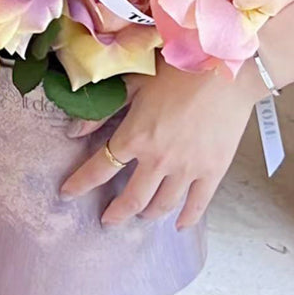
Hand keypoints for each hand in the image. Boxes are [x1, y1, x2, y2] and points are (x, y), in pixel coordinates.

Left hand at [59, 56, 266, 229]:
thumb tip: (74, 131)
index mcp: (135, 136)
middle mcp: (158, 160)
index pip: (99, 169)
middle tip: (108, 219)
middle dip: (116, 213)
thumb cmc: (178, 70)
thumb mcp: (134, 83)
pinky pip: (198, 204)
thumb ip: (104, 110)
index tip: (68, 193)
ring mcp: (187, 169)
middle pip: (132, 199)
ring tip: (141, 215)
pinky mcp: (212, 171)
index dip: (80, 183)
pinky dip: (186, 218)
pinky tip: (178, 224)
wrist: (226, 70)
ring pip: (162, 205)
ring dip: (148, 214)